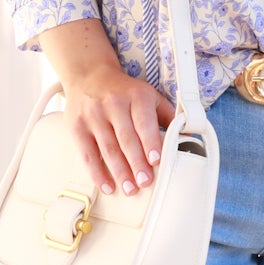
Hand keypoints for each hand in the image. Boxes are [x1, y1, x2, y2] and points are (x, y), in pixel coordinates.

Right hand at [38, 18, 174, 195]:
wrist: (89, 75)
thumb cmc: (125, 91)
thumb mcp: (149, 95)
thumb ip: (167, 116)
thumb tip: (186, 138)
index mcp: (136, 96)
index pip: (144, 121)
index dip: (150, 141)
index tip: (156, 160)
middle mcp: (114, 104)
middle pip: (126, 138)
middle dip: (136, 162)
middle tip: (145, 182)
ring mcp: (94, 116)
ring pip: (108, 148)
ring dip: (119, 172)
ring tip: (130, 189)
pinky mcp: (77, 127)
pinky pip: (88, 154)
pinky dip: (97, 173)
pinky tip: (108, 186)